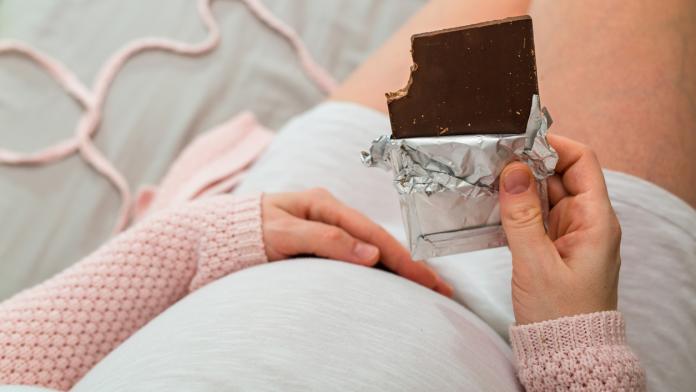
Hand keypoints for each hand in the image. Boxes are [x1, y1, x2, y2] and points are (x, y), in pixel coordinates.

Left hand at [261, 188, 452, 296]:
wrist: (222, 235)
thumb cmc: (248, 232)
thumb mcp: (283, 234)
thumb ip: (324, 240)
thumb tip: (370, 255)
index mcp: (325, 204)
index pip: (374, 235)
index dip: (404, 259)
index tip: (428, 280)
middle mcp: (331, 213)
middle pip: (379, 241)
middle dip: (410, 265)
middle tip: (440, 289)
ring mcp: (328, 226)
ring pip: (371, 248)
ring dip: (398, 268)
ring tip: (425, 287)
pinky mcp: (323, 240)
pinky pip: (357, 254)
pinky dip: (378, 268)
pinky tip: (391, 280)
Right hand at [499, 135, 620, 324]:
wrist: (566, 352)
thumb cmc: (560, 313)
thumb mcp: (535, 264)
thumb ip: (522, 216)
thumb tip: (512, 171)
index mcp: (595, 220)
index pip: (581, 162)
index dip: (552, 145)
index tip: (518, 141)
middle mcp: (586, 221)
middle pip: (560, 175)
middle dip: (528, 164)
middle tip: (493, 159)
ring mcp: (570, 234)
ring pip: (545, 194)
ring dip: (519, 186)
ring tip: (487, 179)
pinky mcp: (555, 247)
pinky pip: (536, 216)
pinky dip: (517, 207)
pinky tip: (494, 206)